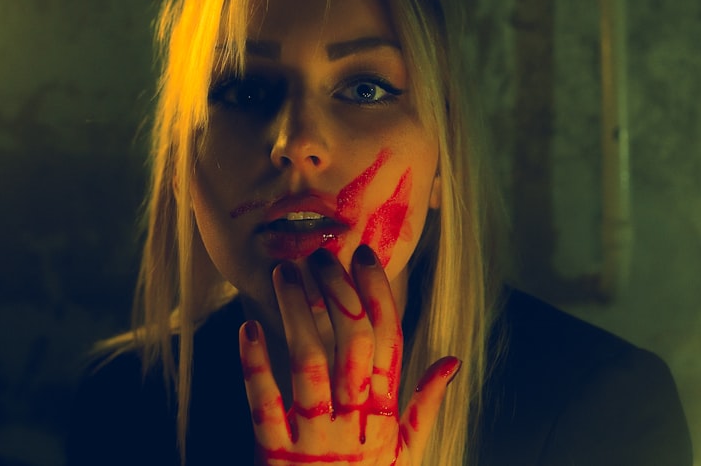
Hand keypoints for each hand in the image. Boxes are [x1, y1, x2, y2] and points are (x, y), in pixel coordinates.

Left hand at [238, 244, 460, 464]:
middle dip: (336, 291)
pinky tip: (247, 327)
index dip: (376, 294)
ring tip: (285, 273)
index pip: (388, 341)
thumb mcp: (405, 455)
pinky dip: (254, 364)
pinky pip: (264, 402)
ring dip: (296, 313)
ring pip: (309, 362)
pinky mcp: (275, 454)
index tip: (362, 255)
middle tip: (319, 254)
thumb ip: (425, 405)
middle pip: (351, 342)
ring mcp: (314, 437)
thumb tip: (453, 359)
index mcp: (385, 415)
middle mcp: (354, 420)